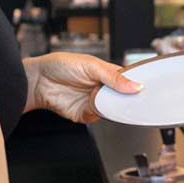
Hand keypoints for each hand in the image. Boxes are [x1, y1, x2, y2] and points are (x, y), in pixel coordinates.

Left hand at [24, 52, 140, 122]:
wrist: (38, 81)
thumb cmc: (60, 66)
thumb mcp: (91, 65)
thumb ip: (113, 76)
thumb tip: (134, 85)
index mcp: (108, 73)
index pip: (129, 80)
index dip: (137, 84)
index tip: (146, 88)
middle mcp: (103, 89)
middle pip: (124, 97)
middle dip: (129, 98)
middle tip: (136, 97)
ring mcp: (95, 102)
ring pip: (114, 109)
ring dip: (115, 107)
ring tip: (114, 99)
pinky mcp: (86, 114)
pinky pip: (100, 117)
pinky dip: (102, 113)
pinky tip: (100, 105)